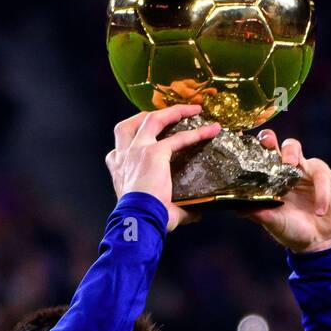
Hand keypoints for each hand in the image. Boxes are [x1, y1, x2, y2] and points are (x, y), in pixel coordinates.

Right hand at [105, 105, 219, 230]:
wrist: (137, 220)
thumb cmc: (142, 218)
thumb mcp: (153, 208)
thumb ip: (174, 207)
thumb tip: (195, 214)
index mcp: (119, 168)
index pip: (120, 147)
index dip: (132, 140)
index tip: (146, 141)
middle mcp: (124, 155)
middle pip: (130, 124)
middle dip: (148, 115)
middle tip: (168, 115)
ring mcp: (138, 150)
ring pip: (153, 119)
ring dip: (172, 112)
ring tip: (192, 110)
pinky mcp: (155, 152)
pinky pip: (179, 137)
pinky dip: (196, 133)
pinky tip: (211, 130)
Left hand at [239, 132, 330, 252]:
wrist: (318, 240)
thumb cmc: (291, 229)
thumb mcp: (272, 222)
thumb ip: (258, 213)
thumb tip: (237, 207)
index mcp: (267, 179)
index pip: (255, 158)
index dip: (247, 147)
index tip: (238, 138)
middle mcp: (282, 169)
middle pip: (272, 143)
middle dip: (268, 139)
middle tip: (267, 144)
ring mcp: (302, 168)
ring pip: (293, 147)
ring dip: (290, 153)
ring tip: (291, 165)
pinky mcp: (322, 174)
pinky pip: (320, 177)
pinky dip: (321, 195)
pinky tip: (319, 211)